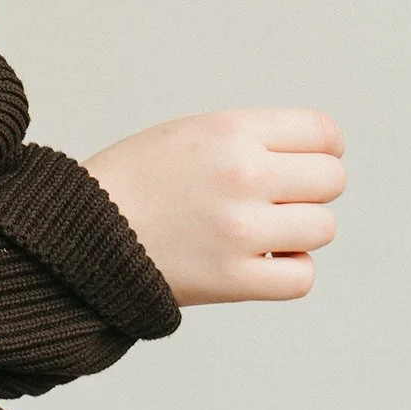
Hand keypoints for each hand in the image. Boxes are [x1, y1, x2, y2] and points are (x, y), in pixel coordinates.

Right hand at [83, 108, 345, 305]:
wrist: (80, 229)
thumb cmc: (136, 178)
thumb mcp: (191, 132)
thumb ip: (252, 138)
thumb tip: (320, 156)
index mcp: (229, 130)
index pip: (323, 133)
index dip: (321, 147)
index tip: (304, 160)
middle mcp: (241, 174)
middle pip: (331, 180)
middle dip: (310, 188)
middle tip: (277, 197)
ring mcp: (240, 230)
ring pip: (322, 228)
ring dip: (299, 230)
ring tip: (262, 229)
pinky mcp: (234, 279)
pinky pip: (301, 277)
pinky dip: (288, 271)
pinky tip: (261, 260)